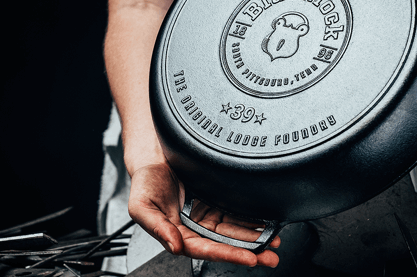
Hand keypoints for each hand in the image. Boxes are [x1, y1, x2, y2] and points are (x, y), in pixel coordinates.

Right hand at [127, 163, 280, 266]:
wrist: (153, 158)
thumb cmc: (144, 184)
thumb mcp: (141, 206)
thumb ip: (157, 228)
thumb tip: (174, 246)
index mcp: (178, 235)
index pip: (205, 249)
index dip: (227, 254)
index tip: (249, 258)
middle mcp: (195, 229)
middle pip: (225, 244)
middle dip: (249, 251)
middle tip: (270, 257)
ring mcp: (207, 217)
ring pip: (234, 232)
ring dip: (255, 239)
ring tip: (274, 244)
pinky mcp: (216, 203)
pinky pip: (236, 214)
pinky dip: (252, 221)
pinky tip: (266, 225)